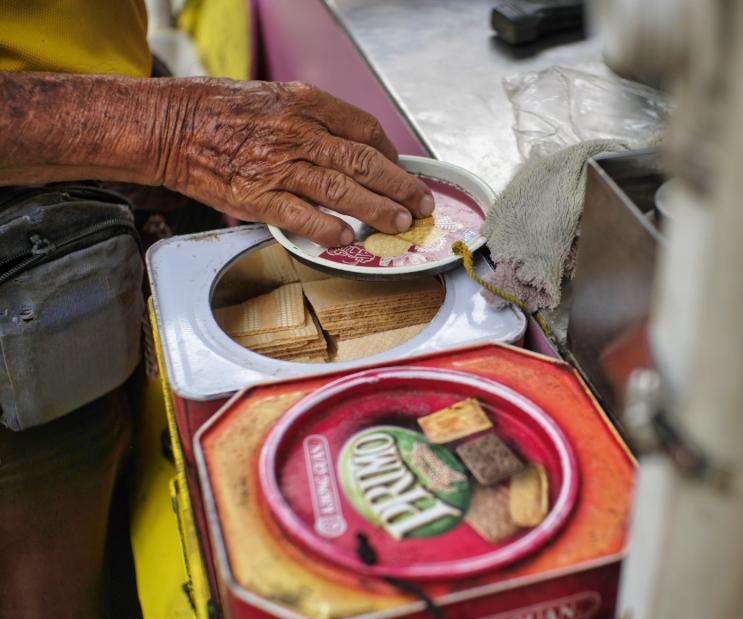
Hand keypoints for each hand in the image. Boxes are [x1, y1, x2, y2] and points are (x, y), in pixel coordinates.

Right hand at [161, 79, 433, 245]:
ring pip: (343, 190)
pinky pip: (302, 216)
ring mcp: (278, 166)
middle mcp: (297, 132)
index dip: (389, 153)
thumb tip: (347, 149)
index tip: (399, 168)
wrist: (166, 125)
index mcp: (303, 103)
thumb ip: (311, 121)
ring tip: (399, 224)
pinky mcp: (256, 196)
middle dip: (400, 186)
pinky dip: (328, 229)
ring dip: (378, 210)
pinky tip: (347, 239)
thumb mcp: (272, 98)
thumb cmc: (215, 110)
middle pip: (365, 161)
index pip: (364, 129)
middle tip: (420, 204)